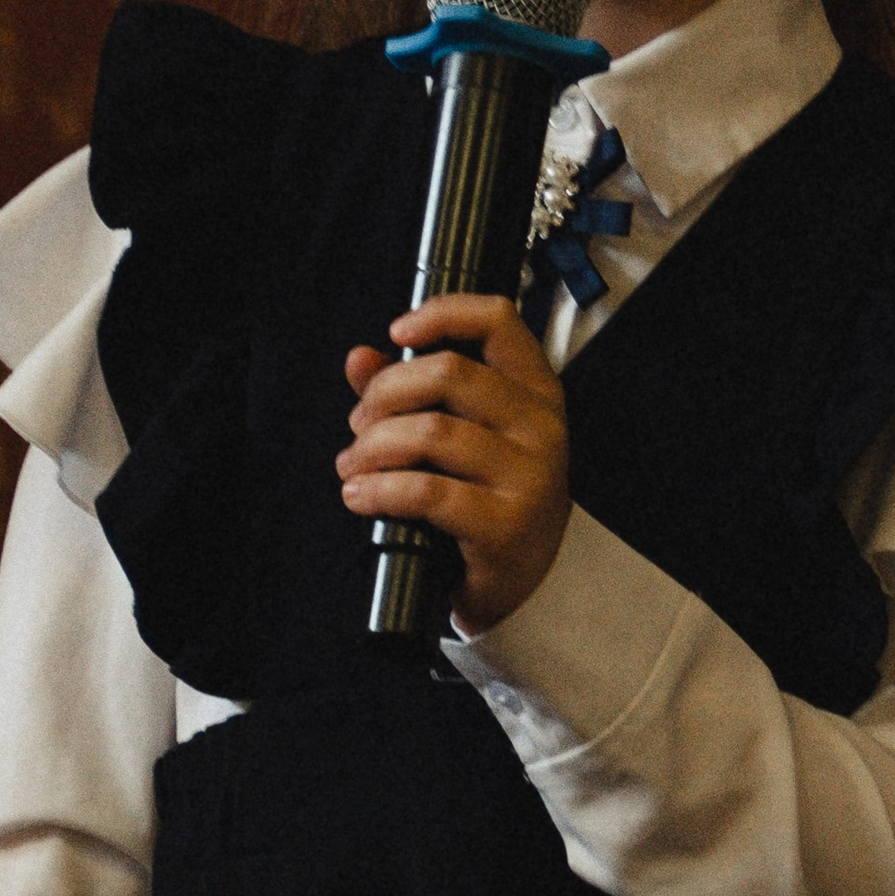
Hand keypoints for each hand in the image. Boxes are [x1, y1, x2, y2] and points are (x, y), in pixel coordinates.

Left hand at [339, 296, 571, 632]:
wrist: (526, 581)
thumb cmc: (490, 497)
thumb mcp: (462, 435)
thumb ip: (410, 391)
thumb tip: (359, 358)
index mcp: (535, 391)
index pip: (498, 321)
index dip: (443, 314)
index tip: (398, 332)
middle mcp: (541, 425)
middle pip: (448, 374)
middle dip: (385, 394)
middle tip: (359, 424)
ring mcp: (529, 476)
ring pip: (430, 433)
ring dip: (373, 448)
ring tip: (353, 467)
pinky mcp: (506, 524)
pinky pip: (427, 492)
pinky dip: (380, 490)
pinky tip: (361, 495)